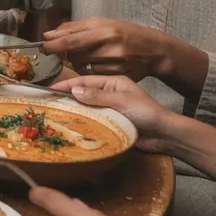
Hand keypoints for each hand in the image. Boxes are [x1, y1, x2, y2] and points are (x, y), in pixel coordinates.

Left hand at [42, 18, 170, 80]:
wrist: (154, 50)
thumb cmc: (124, 32)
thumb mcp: (101, 23)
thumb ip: (73, 28)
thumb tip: (49, 35)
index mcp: (105, 31)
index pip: (72, 40)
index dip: (54, 46)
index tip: (43, 48)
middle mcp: (111, 49)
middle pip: (75, 56)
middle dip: (66, 54)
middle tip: (67, 50)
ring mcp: (115, 65)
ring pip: (82, 67)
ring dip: (77, 62)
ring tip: (88, 54)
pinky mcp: (118, 77)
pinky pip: (92, 76)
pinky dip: (88, 70)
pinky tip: (97, 63)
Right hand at [49, 75, 173, 151]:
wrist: (165, 135)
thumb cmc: (147, 113)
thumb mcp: (121, 100)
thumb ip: (97, 96)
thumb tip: (74, 90)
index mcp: (113, 82)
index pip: (85, 80)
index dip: (68, 84)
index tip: (51, 89)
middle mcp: (109, 93)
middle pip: (84, 93)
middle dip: (68, 96)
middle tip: (50, 101)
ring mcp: (110, 108)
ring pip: (87, 107)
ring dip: (74, 109)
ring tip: (57, 113)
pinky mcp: (111, 122)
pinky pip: (93, 119)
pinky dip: (83, 120)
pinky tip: (73, 124)